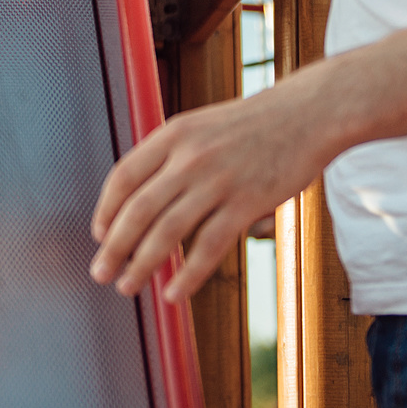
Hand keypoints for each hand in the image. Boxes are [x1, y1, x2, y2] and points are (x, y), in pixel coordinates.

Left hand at [89, 85, 339, 299]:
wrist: (308, 114)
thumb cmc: (253, 125)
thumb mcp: (202, 126)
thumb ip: (172, 157)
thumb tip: (143, 200)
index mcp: (173, 134)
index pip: (123, 177)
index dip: (106, 211)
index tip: (98, 235)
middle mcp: (189, 157)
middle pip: (137, 210)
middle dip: (113, 248)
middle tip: (100, 273)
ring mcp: (217, 181)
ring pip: (166, 232)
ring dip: (141, 265)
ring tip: (127, 286)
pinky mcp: (247, 203)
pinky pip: (209, 247)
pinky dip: (187, 275)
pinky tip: (173, 293)